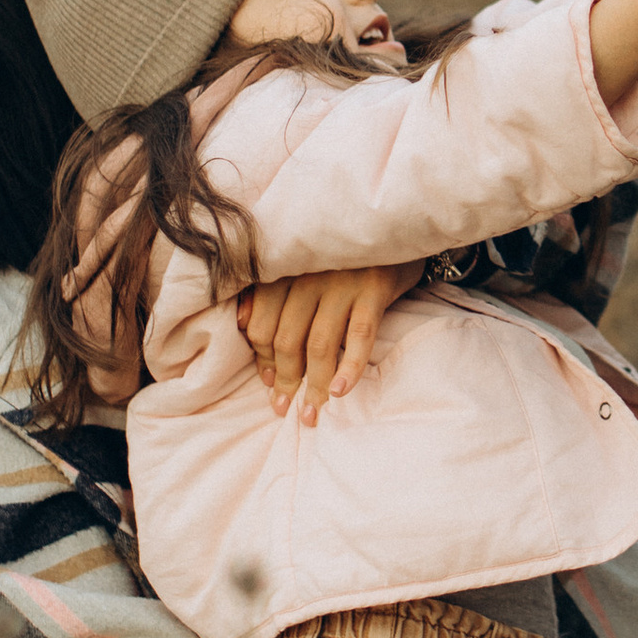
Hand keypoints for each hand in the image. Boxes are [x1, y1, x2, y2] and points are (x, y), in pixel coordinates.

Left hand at [236, 259, 425, 422]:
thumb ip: (270, 289)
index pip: (260, 325)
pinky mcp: (374, 288)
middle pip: (286, 339)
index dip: (262, 360)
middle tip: (285, 407)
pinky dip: (349, 367)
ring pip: (319, 344)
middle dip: (285, 380)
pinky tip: (342, 392)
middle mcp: (309, 275)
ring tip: (311, 413)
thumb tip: (241, 323)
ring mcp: (342, 283)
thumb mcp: (304, 262)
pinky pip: (359, 336)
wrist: (396, 224)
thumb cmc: (344, 251)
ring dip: (314, 386)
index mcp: (286, 269)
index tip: (270, 384)